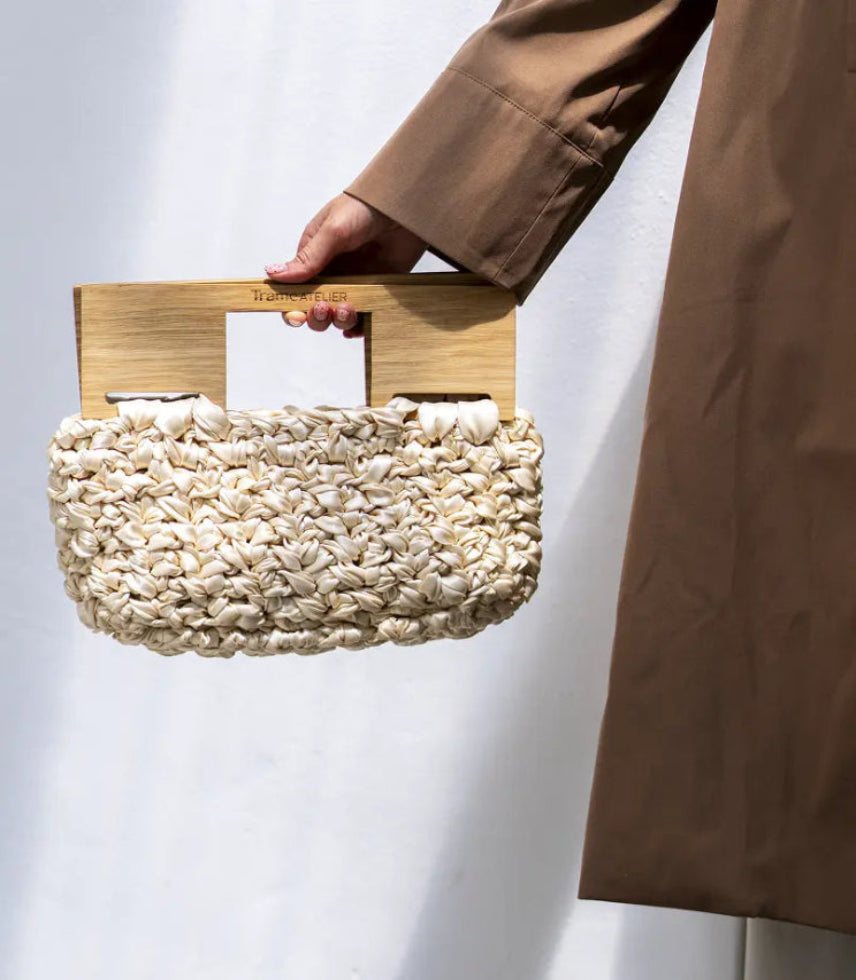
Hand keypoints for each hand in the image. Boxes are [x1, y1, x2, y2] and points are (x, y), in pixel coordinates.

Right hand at [264, 193, 426, 337]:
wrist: (404, 209)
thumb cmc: (365, 209)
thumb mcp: (332, 231)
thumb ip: (307, 258)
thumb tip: (272, 274)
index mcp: (313, 259)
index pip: (293, 290)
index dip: (290, 306)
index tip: (295, 315)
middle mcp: (331, 276)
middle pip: (314, 310)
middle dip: (316, 317)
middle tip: (324, 308)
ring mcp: (354, 286)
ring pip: (339, 318)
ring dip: (339, 321)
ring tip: (348, 309)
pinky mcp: (376, 293)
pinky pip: (364, 319)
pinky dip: (360, 328)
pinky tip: (360, 326)